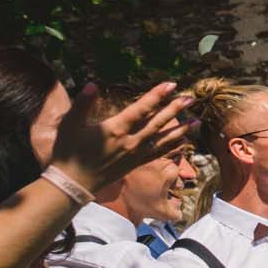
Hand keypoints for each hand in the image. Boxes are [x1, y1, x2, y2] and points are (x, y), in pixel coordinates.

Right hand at [48, 81, 196, 192]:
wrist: (74, 183)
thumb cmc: (69, 151)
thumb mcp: (70, 125)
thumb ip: (82, 104)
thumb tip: (92, 84)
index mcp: (115, 129)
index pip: (141, 108)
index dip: (157, 95)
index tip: (171, 85)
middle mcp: (131, 141)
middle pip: (158, 122)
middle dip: (175, 109)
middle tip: (191, 98)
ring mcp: (136, 154)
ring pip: (163, 139)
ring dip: (181, 129)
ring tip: (198, 121)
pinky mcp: (136, 164)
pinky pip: (159, 153)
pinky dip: (172, 147)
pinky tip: (184, 141)